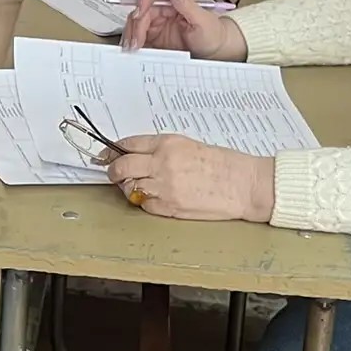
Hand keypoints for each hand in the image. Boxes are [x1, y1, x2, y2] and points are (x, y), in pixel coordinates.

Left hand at [104, 135, 273, 222]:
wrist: (243, 185)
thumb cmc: (223, 165)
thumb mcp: (189, 146)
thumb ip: (162, 150)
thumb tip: (137, 155)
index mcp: (168, 144)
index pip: (128, 144)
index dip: (112, 150)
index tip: (106, 154)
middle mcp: (162, 163)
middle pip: (121, 166)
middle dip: (113, 171)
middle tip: (113, 173)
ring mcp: (165, 187)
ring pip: (130, 188)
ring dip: (130, 188)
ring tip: (140, 187)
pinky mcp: (169, 207)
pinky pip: (145, 205)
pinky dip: (146, 203)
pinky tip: (157, 198)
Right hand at [120, 0, 248, 58]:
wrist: (215, 50)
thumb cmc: (213, 34)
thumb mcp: (204, 21)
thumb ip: (188, 6)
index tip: (140, 13)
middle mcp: (165, 7)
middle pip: (141, 9)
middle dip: (136, 25)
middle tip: (136, 41)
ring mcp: (158, 21)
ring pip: (137, 22)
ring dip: (132, 34)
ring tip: (133, 48)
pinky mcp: (155, 35)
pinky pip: (139, 36)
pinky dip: (134, 42)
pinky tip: (134, 50)